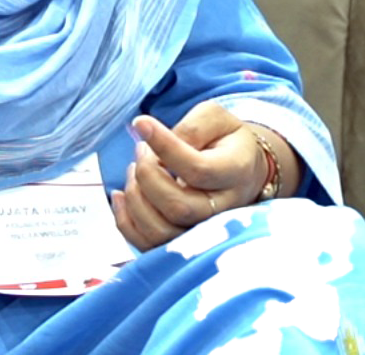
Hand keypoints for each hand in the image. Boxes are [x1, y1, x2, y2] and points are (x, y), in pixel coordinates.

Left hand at [110, 101, 268, 251]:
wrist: (244, 169)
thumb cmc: (226, 139)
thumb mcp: (216, 118)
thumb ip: (190, 126)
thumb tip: (149, 132)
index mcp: (235, 173)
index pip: (197, 169)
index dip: (164, 146)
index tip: (141, 123)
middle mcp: (224, 210)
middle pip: (178, 207)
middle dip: (147, 174)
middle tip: (142, 149)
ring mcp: (205, 232)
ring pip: (162, 233)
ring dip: (135, 197)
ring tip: (134, 168)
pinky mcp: (184, 243)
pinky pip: (150, 246)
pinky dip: (126, 222)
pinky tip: (120, 195)